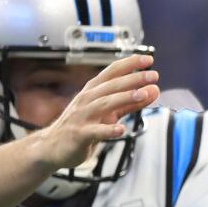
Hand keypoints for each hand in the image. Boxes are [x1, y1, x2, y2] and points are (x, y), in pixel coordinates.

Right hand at [35, 54, 159, 170]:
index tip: (148, 59)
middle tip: (152, 75)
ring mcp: (82, 116)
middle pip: (111, 86)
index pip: (112, 72)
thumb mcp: (108, 112)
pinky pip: (95, 131)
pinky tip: (121, 129)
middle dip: (133, 79)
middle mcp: (87, 100)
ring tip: (142, 95)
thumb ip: (131, 103)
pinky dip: (108, 130)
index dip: (129, 64)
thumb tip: (154, 90)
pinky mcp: (80, 134)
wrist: (53, 147)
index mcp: (94, 91)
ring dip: (124, 98)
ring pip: (104, 104)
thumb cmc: (82, 126)